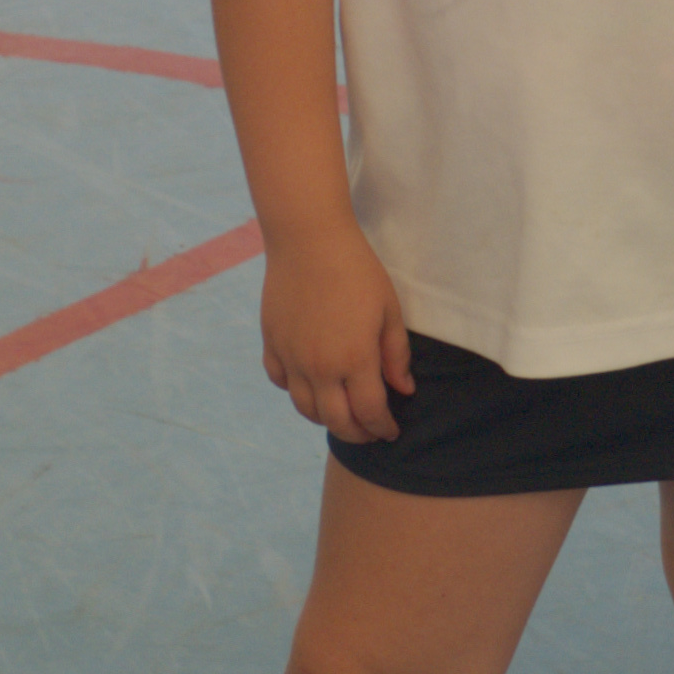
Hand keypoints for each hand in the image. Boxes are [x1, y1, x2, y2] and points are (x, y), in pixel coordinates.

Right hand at [257, 222, 411, 447]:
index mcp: (354, 359)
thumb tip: (402, 391)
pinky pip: (281, 382)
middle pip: (336, 421)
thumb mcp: (388, 310)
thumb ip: (395, 355)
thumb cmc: (357, 270)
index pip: (369, 413)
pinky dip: (297, 392)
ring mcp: (291, 357)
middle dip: (357, 434)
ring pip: (305, 408)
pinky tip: (311, 386)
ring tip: (343, 414)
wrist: (308, 239)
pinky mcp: (271, 343)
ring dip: (326, 418)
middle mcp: (318, 367)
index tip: (391, 431)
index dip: (382, 428)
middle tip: (370, 432)